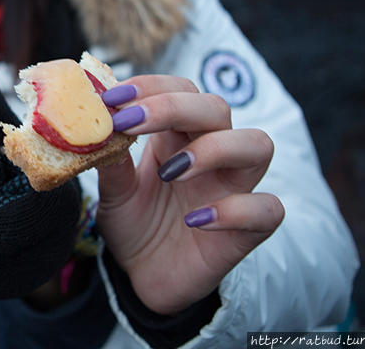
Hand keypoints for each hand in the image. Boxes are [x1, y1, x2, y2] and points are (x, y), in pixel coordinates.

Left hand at [97, 75, 283, 314]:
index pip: (181, 89)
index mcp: (177, 135)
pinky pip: (268, 209)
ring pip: (258, 145)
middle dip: (174, 107)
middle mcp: (213, 154)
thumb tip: (95, 124)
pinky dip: (236, 210)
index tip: (112, 98)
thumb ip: (110, 159)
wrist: (143, 277)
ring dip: (215, 148)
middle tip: (131, 122)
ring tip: (170, 172)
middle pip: (217, 107)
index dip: (151, 86)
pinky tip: (196, 220)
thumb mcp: (113, 191)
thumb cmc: (134, 224)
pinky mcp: (248, 230)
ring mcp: (235, 189)